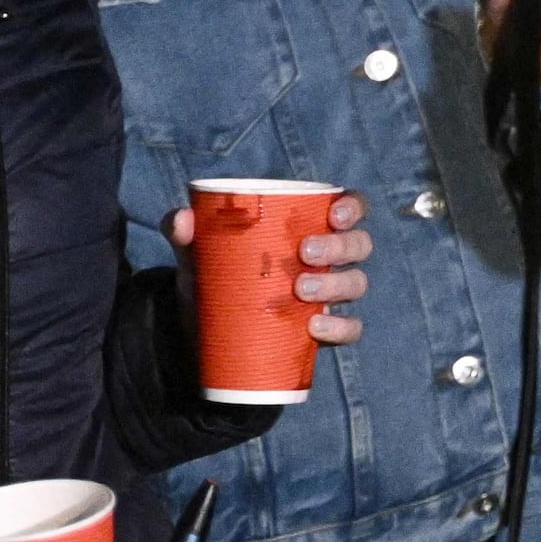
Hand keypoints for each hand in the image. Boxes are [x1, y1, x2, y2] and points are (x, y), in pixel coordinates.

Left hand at [170, 189, 372, 347]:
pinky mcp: (324, 331)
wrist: (206, 334)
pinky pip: (350, 328)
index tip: (334, 214)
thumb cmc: (214, 279)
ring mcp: (328, 296)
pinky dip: (340, 326)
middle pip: (358, 245)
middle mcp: (327, 260)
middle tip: (304, 253)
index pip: (348, 210)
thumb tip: (182, 219)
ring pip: (356, 283)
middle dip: (340, 246)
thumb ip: (184, 233)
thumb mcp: (197, 255)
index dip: (353, 207)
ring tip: (301, 290)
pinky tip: (315, 325)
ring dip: (336, 284)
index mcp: (308, 228)